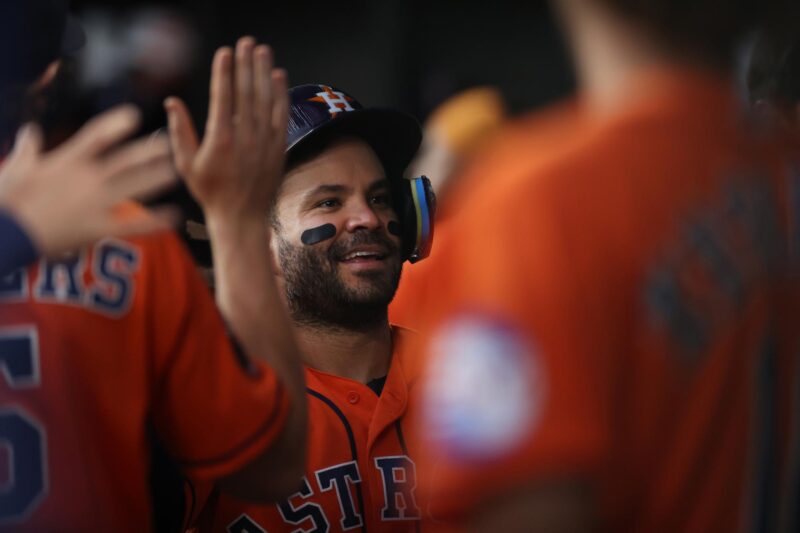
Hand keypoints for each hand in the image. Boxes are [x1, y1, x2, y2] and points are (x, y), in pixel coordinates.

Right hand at [0, 105, 177, 256]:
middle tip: (168, 144)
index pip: (96, 136)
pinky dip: (155, 222)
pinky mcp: (97, 229)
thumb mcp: (16, 169)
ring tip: (175, 172)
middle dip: (147, 152)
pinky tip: (174, 217)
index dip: (116, 124)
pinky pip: (133, 225)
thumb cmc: (8, 201)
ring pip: (134, 188)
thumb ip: (28, 149)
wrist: (7, 234)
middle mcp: (86, 179)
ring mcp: (94, 204)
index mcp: (67, 162)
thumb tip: (29, 131)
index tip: (134, 116)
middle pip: (124, 161)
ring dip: (156, 179)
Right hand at [164, 37, 288, 220]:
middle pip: (247, 92)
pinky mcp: (278, 146)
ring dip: (264, 72)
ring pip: (266, 99)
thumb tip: (172, 102)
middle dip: (246, 64)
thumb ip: (180, 131)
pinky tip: (278, 76)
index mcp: (221, 139)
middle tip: (246, 42)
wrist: (242, 216)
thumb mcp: (186, 164)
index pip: (223, 97)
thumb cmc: (211, 192)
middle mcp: (245, 137)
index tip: (225, 52)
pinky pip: (281, 114)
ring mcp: (264, 141)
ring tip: (262, 51)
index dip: (224, 72)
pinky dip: (280, 94)